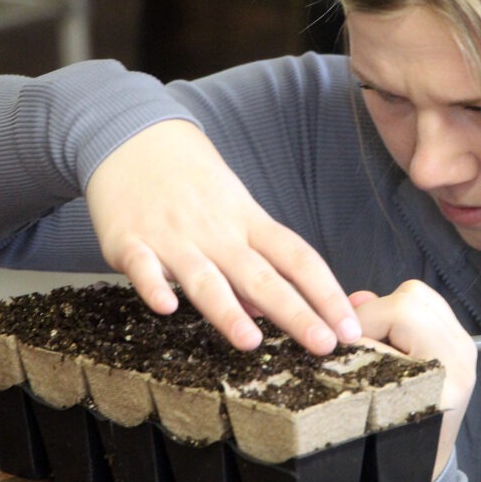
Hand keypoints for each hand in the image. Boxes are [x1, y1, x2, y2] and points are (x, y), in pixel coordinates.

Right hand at [85, 120, 361, 353]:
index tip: (350, 328)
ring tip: (251, 341)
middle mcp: (217, 232)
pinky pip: (143, 266)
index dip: (326, 293)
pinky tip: (165, 307)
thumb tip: (269, 314)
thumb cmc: (194, 183)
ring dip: (227, 309)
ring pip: (205, 278)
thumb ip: (253, 263)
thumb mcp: (235, 210)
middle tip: (324, 345)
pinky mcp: (130, 240)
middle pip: (262, 276)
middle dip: (295, 312)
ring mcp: (173, 237)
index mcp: (249, 222)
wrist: (137, 136)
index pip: (298, 258)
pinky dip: (154, 285)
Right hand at [350, 280, 476, 478]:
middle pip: (410, 298)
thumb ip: (363, 354)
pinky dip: (399, 309)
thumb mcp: (371, 408)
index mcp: (445, 375)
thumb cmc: (395, 446)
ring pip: (418, 294)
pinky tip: (387, 332)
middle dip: (371, 313)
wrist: (426, 462)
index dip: (359, 326)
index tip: (337, 346)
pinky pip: (426, 302)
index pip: (399, 316)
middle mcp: (460, 355)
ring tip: (370, 336)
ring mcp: (463, 345)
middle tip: (352, 339)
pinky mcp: (457, 339)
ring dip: (385, 308)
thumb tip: (356, 302)